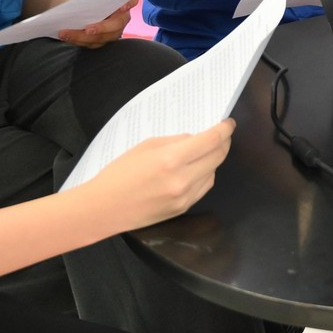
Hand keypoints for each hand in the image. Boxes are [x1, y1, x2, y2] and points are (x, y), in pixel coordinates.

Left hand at [58, 2, 133, 48]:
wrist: (77, 9)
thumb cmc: (85, 0)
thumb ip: (88, 0)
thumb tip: (78, 6)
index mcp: (122, 3)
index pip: (131, 0)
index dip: (129, 4)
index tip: (122, 7)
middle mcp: (121, 19)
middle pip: (116, 25)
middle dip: (102, 28)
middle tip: (88, 30)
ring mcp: (113, 32)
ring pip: (102, 38)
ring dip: (82, 37)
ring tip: (65, 34)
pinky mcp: (102, 41)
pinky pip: (92, 44)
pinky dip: (78, 41)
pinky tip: (66, 37)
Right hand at [87, 119, 233, 228]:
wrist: (104, 209)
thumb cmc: (119, 173)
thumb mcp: (145, 146)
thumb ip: (175, 141)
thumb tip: (196, 138)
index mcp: (171, 159)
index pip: (211, 140)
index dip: (224, 129)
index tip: (228, 123)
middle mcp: (183, 180)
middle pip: (217, 156)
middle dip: (223, 142)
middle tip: (222, 134)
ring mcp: (185, 197)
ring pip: (213, 172)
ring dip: (214, 159)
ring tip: (206, 151)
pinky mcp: (183, 209)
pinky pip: (204, 187)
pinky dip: (206, 175)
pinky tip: (197, 169)